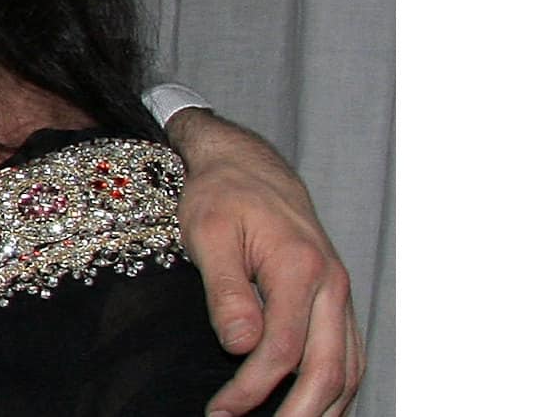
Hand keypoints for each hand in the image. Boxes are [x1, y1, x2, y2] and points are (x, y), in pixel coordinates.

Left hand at [166, 109, 363, 416]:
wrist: (248, 165)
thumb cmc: (221, 195)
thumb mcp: (208, 234)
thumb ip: (226, 291)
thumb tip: (241, 346)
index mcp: (300, 266)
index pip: (282, 348)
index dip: (251, 389)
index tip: (220, 412)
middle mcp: (331, 283)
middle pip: (328, 369)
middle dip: (298, 414)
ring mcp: (340, 292)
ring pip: (348, 368)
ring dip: (325, 409)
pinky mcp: (337, 298)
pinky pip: (349, 354)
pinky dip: (338, 388)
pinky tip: (317, 408)